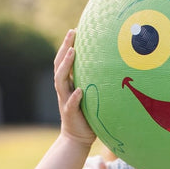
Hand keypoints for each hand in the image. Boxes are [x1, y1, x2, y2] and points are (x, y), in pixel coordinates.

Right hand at [54, 29, 96, 146]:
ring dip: (66, 66)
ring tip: (73, 52)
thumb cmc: (86, 115)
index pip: (64, 61)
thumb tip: (110, 67)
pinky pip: (71, 104)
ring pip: (60, 81)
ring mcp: (64, 101)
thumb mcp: (90, 95)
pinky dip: (74, 97)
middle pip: (59, 65)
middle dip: (64, 47)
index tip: (74, 30)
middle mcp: (63, 90)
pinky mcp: (69, 114)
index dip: (67, 45)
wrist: (77, 138)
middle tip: (72, 32)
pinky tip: (79, 90)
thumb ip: (93, 82)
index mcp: (67, 84)